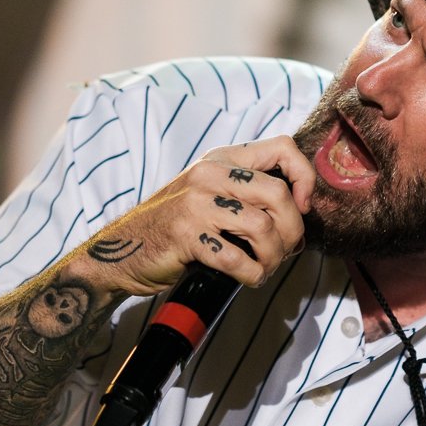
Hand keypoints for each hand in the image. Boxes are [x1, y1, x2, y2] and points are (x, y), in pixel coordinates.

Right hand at [75, 135, 315, 299]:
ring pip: (263, 228)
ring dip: (273, 257)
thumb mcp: (209, 194)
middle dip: (294, 231)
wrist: (121, 251)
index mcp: (221, 159)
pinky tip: (248, 278)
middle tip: (286, 251)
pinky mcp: (186, 236)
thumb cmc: (175, 228)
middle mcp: (209, 174)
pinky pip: (237, 258)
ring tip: (265, 267)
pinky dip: (252, 274)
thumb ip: (247, 193)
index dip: (304, 178)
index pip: (283, 147)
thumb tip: (300, 211)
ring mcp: (196, 204)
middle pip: (279, 195)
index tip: (302, 207)